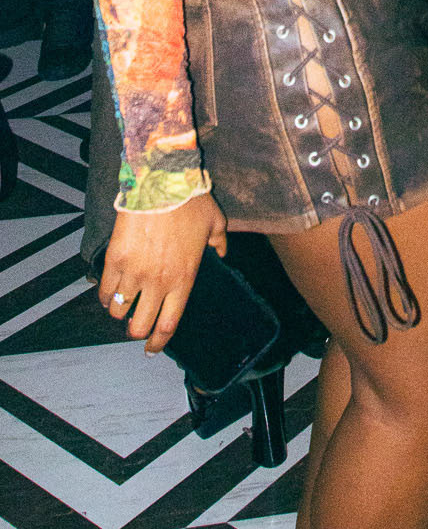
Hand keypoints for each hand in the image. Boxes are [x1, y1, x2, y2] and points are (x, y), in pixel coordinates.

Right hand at [99, 190, 226, 352]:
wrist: (161, 181)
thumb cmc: (189, 201)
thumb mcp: (215, 223)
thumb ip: (219, 244)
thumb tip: (221, 254)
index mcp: (183, 278)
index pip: (169, 324)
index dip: (159, 341)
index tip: (152, 348)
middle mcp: (158, 282)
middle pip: (139, 325)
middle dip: (136, 331)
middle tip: (136, 324)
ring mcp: (134, 272)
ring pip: (118, 310)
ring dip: (119, 311)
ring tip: (122, 304)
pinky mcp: (115, 259)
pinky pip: (105, 289)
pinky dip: (105, 295)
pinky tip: (109, 291)